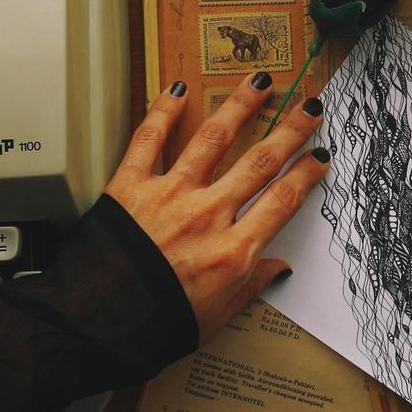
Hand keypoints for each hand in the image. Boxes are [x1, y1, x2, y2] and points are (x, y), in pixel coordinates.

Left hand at [104, 72, 330, 340]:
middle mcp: (207, 216)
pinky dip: (163, 112)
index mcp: (232, 252)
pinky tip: (178, 91)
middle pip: (259, 163)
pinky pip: (149, 140)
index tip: (320, 157)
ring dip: (240, 106)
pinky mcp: (129, 187)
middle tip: (309, 107)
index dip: (306, 175)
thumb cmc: (151, 329)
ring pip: (214, 139)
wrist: (92, 328)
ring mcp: (169, 196)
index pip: (282, 201)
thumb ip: (249, 287)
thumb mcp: (214, 319)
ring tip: (259, 82)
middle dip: (290, 131)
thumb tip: (276, 269)